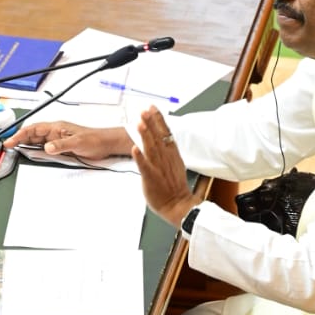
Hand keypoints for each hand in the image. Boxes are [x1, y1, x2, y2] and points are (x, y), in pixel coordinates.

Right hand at [5, 121, 132, 159]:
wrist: (106, 144)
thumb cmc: (95, 139)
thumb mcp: (78, 142)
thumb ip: (62, 145)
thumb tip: (47, 147)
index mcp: (57, 127)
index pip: (34, 129)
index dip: (20, 134)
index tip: (10, 141)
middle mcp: (55, 132)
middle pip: (32, 134)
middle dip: (19, 139)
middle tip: (7, 147)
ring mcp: (57, 139)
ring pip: (36, 140)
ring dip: (25, 144)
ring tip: (14, 149)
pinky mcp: (60, 146)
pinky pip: (43, 147)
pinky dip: (34, 149)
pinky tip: (30, 153)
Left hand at [132, 107, 193, 228]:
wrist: (179, 206)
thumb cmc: (176, 189)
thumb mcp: (175, 165)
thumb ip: (169, 153)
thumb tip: (164, 142)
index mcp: (172, 155)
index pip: (166, 133)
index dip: (159, 120)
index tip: (153, 108)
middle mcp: (166, 158)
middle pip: (158, 137)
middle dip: (151, 122)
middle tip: (145, 110)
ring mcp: (159, 168)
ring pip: (152, 148)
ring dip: (146, 135)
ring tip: (140, 123)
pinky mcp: (151, 178)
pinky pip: (145, 166)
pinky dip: (140, 157)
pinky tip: (135, 148)